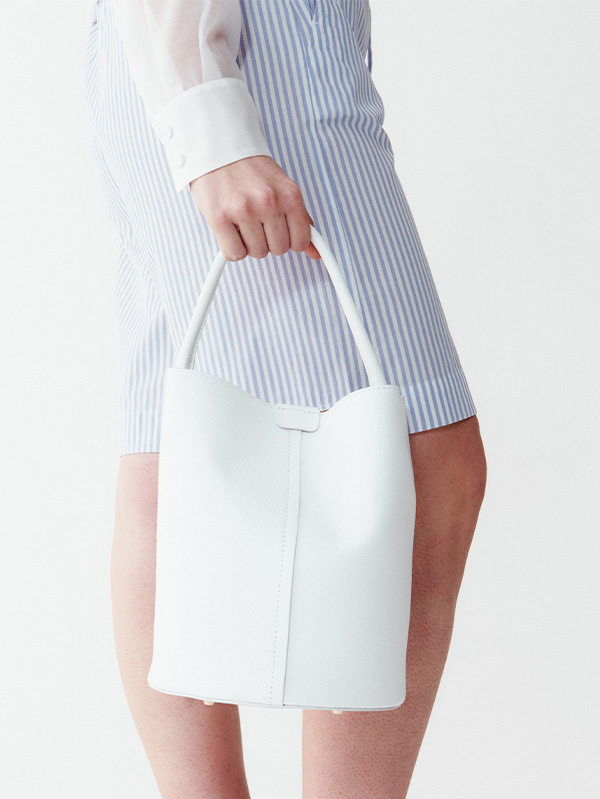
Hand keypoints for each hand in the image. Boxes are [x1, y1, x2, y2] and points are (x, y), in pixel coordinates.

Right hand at [189, 155, 320, 261]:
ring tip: (242, 221)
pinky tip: (230, 229)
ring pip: (257, 253)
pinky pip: (234, 254)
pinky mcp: (220, 218)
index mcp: (290, 195)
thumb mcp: (284, 189)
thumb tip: (316, 253)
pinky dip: (232, 248)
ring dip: (249, 243)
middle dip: (268, 240)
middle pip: (279, 249)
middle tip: (257, 221)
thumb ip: (301, 220)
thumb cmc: (252, 172)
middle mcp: (269, 202)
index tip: (280, 232)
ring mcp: (244, 210)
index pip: (301, 242)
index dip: (290, 241)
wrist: (220, 149)